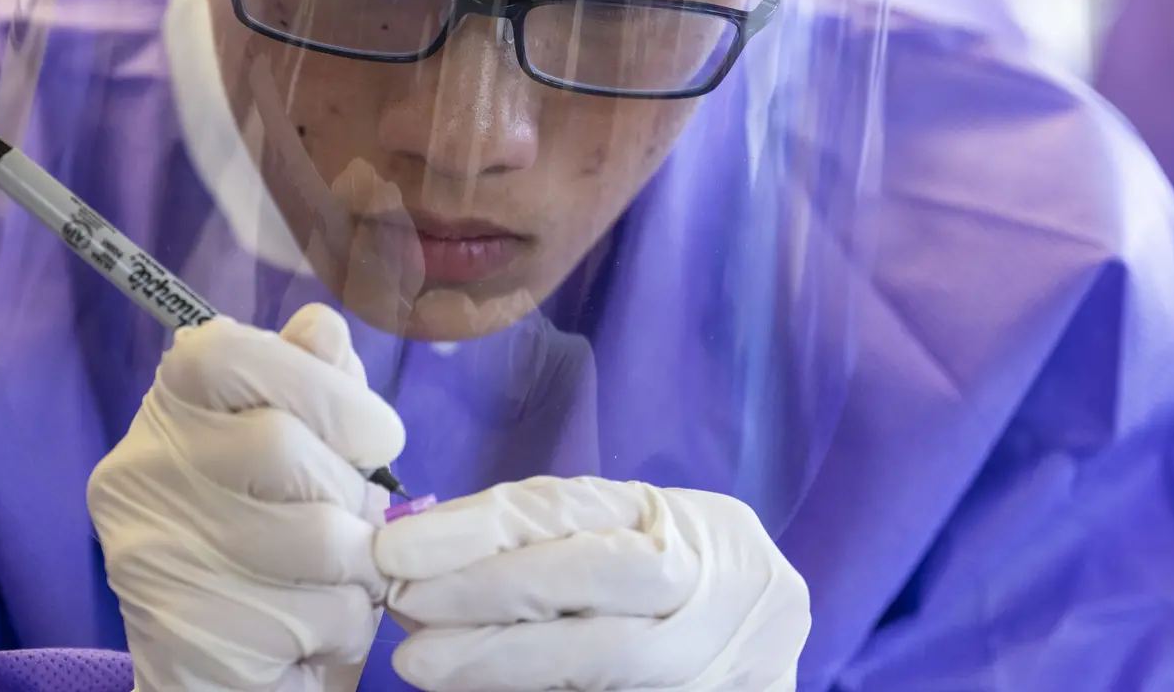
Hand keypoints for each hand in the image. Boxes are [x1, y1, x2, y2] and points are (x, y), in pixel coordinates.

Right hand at [88, 305, 404, 690]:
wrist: (234, 686)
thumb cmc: (281, 559)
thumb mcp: (308, 459)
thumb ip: (315, 388)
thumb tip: (322, 326)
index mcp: (166, 414)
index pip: (227, 350)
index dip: (322, 387)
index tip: (371, 437)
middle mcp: (137, 475)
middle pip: (280, 443)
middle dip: (351, 493)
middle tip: (355, 527)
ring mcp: (150, 557)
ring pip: (313, 534)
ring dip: (357, 568)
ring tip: (337, 582)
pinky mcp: (182, 637)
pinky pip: (312, 613)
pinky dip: (341, 627)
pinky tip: (309, 633)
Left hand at [376, 477, 810, 691]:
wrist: (775, 651)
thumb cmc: (683, 585)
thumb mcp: (634, 541)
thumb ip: (547, 540)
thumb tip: (422, 556)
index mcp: (686, 523)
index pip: (574, 510)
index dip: (481, 528)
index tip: (398, 551)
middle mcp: (709, 583)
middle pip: (594, 577)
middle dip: (489, 590)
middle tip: (404, 606)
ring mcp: (715, 655)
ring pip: (604, 657)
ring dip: (502, 660)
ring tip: (423, 662)